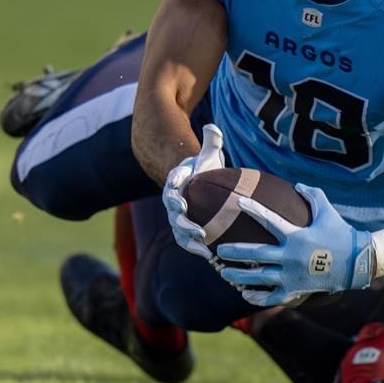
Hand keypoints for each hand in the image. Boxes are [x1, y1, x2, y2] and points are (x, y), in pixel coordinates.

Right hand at [161, 123, 224, 259]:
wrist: (198, 183)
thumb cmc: (203, 168)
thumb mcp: (208, 154)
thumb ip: (211, 141)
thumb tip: (211, 127)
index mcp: (177, 180)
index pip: (172, 186)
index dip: (175, 194)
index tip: (181, 202)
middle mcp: (172, 199)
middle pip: (173, 213)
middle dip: (183, 222)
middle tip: (197, 229)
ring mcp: (176, 215)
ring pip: (178, 230)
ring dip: (189, 239)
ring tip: (204, 247)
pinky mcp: (184, 228)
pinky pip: (186, 240)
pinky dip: (195, 248)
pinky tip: (210, 255)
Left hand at [216, 184, 373, 305]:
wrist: (357, 262)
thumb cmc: (340, 233)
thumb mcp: (327, 210)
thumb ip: (312, 195)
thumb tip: (297, 185)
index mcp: (296, 235)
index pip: (269, 220)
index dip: (252, 209)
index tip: (238, 202)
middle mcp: (290, 256)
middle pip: (255, 254)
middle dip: (234, 252)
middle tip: (219, 250)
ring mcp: (292, 275)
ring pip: (258, 278)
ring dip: (239, 276)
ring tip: (224, 273)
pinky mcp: (295, 290)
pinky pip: (271, 297)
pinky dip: (256, 296)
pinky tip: (245, 294)